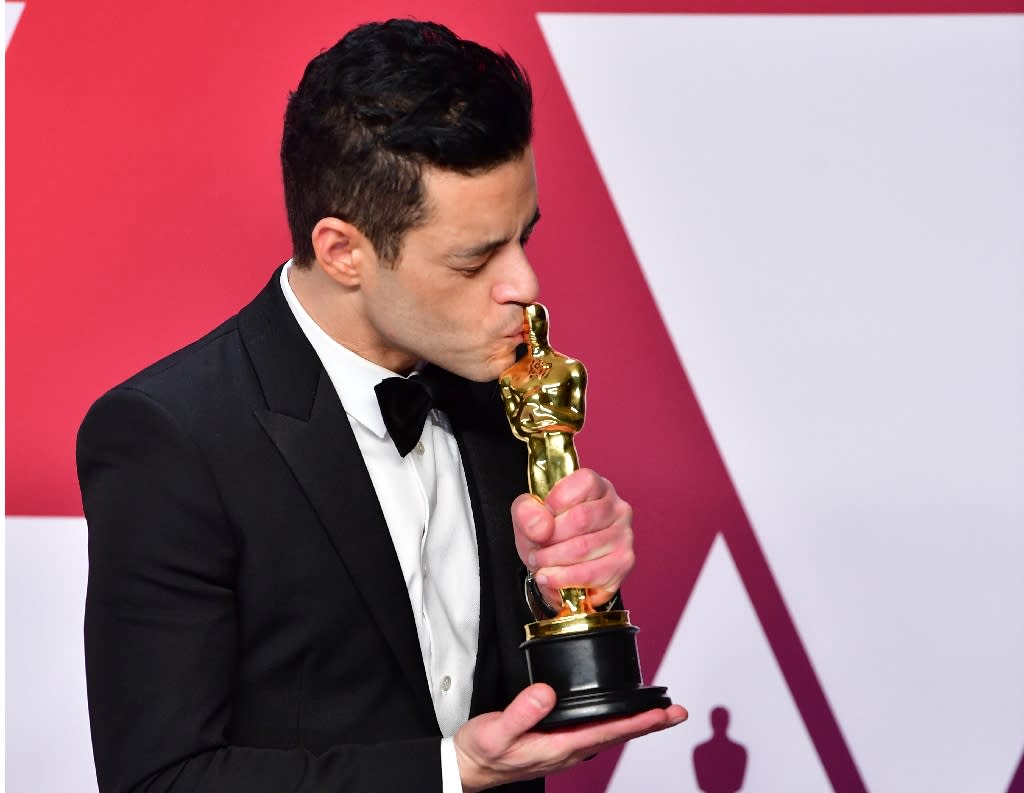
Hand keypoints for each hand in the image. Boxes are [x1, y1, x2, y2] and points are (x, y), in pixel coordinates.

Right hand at [454, 684, 687, 791]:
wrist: (467, 768)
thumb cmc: (481, 752)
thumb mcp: (495, 732)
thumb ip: (521, 712)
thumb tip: (547, 693)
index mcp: (559, 747)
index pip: (608, 732)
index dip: (638, 722)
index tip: (663, 713)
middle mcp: (567, 751)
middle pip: (616, 736)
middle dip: (648, 724)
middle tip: (676, 712)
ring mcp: (564, 749)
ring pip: (608, 735)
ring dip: (635, 724)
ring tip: (657, 713)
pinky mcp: (557, 744)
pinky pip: (595, 734)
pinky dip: (614, 724)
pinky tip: (619, 718)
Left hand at [512, 468, 633, 607]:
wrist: (558, 567)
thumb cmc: (550, 534)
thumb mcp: (528, 515)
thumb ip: (526, 512)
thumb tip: (542, 527)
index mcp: (597, 486)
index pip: (585, 483)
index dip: (556, 501)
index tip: (543, 517)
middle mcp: (617, 507)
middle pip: (581, 518)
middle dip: (550, 538)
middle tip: (536, 547)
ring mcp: (624, 535)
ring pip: (583, 548)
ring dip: (552, 559)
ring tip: (540, 562)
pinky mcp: (622, 563)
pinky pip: (589, 573)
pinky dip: (562, 578)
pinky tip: (549, 576)